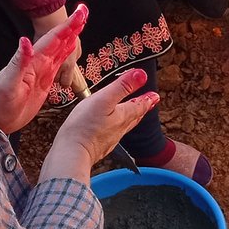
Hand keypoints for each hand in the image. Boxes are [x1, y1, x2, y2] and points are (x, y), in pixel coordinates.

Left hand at [0, 5, 86, 132]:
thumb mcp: (8, 83)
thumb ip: (18, 62)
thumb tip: (25, 41)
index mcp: (33, 61)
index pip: (53, 39)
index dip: (67, 27)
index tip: (80, 14)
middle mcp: (38, 63)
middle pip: (58, 41)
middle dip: (71, 26)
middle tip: (84, 11)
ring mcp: (42, 71)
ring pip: (60, 50)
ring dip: (70, 36)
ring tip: (81, 24)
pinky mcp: (44, 81)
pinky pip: (58, 64)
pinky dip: (66, 53)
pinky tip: (70, 47)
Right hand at [44, 68, 160, 181]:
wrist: (72, 154)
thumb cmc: (85, 126)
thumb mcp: (104, 99)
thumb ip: (122, 86)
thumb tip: (141, 74)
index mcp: (122, 116)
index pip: (139, 106)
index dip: (147, 99)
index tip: (155, 96)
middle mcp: (119, 129)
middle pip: (134, 117)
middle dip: (142, 109)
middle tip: (150, 103)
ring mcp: (109, 139)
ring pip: (124, 127)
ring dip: (131, 118)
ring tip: (134, 115)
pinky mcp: (98, 147)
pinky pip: (111, 134)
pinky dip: (116, 128)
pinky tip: (110, 129)